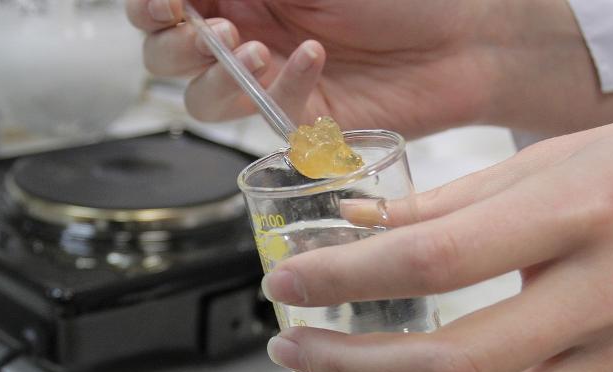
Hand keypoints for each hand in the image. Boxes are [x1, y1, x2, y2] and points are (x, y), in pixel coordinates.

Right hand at [127, 0, 612, 137]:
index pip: (162, 5)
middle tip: (206, 30)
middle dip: (173, 46)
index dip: (149, 7)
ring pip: (201, 98)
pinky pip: (261, 119)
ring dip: (213, 76)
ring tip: (251, 50)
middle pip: (166, 55)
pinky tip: (312, 59)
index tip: (165, 2)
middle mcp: (247, 33)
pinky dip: (278, 90)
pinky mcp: (297, 120)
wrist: (463, 36)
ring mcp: (269, 80)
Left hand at [262, 112, 612, 371]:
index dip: (347, 278)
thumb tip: (359, 221)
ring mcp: (609, 349)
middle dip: (352, 366)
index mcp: (575, 214)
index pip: (435, 259)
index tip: (290, 282)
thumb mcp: (545, 160)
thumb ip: (445, 201)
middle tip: (293, 350)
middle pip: (454, 361)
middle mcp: (598, 294)